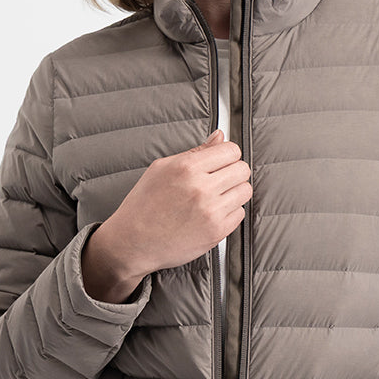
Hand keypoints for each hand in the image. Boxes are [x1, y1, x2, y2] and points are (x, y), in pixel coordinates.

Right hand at [93, 129, 251, 281]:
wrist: (133, 242)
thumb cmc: (143, 205)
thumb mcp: (161, 168)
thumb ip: (195, 151)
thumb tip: (219, 137)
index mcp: (187, 168)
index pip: (231, 150)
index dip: (228, 154)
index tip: (222, 160)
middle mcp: (201, 188)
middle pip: (243, 170)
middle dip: (234, 172)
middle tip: (220, 179)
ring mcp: (211, 211)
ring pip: (245, 191)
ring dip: (234, 192)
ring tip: (216, 196)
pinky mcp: (217, 232)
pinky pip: (240, 214)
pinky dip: (230, 212)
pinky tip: (212, 213)